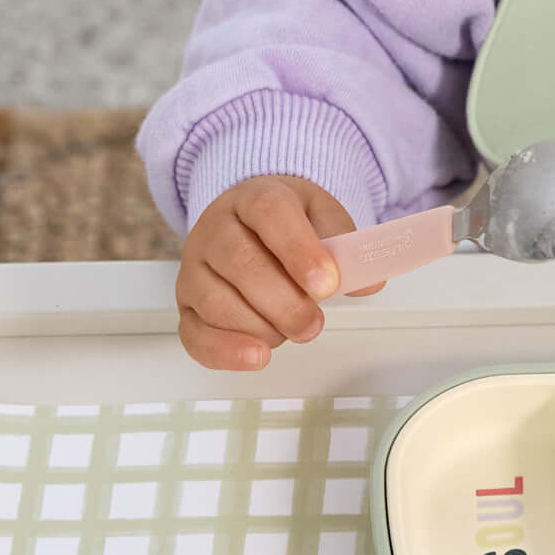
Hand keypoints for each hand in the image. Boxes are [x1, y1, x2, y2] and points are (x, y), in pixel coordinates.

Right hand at [174, 174, 380, 372]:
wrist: (248, 223)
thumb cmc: (287, 224)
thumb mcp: (322, 217)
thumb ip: (347, 246)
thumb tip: (368, 282)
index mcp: (253, 198)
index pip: (269, 213)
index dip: (299, 250)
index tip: (327, 284)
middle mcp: (215, 230)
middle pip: (241, 263)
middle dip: (284, 302)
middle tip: (314, 324)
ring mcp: (195, 268)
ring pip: (218, 303)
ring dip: (263, 327)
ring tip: (295, 330)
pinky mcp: (186, 305)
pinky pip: (194, 334)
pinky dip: (226, 351)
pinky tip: (257, 356)